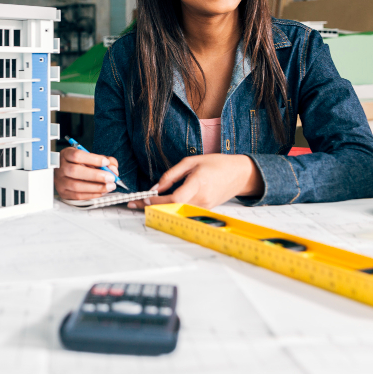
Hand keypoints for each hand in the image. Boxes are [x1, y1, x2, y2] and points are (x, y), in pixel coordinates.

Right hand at [54, 147, 119, 200]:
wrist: (65, 172)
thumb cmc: (79, 163)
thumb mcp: (90, 157)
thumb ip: (104, 160)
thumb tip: (113, 169)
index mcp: (66, 154)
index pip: (77, 155)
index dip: (93, 159)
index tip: (106, 162)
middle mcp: (61, 167)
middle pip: (75, 171)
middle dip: (96, 175)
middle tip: (110, 177)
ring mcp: (60, 181)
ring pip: (76, 186)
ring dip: (96, 187)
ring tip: (109, 186)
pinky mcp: (63, 193)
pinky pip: (78, 196)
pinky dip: (92, 194)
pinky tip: (102, 191)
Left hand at [127, 154, 262, 208]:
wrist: (239, 174)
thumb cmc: (216, 163)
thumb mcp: (191, 161)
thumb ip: (172, 174)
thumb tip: (156, 187)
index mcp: (198, 183)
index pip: (175, 198)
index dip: (158, 200)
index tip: (144, 196)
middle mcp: (201, 198)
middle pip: (172, 208)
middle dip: (151, 207)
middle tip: (133, 204)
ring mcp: (204, 207)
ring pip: (176, 211)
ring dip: (158, 209)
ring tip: (141, 204)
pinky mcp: (205, 210)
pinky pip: (183, 211)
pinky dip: (169, 208)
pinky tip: (158, 204)